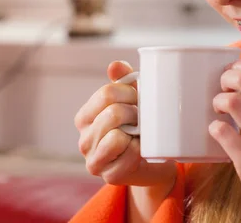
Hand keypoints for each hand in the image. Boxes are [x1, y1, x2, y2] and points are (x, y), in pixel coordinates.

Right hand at [74, 61, 176, 190]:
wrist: (156, 159)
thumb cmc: (141, 125)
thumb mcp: (134, 99)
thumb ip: (124, 80)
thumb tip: (115, 65)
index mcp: (86, 117)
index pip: (106, 93)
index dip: (131, 93)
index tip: (140, 100)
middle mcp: (84, 139)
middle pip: (113, 113)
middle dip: (136, 113)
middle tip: (143, 119)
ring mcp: (94, 160)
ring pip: (116, 135)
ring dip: (137, 132)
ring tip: (140, 134)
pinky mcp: (109, 176)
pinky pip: (128, 154)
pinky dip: (140, 149)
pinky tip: (140, 150)